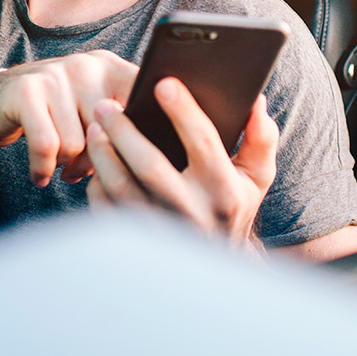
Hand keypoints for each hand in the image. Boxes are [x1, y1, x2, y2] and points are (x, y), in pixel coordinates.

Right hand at [0, 50, 135, 185]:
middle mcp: (86, 65)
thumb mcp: (88, 112)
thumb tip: (143, 159)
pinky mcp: (26, 91)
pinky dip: (42, 168)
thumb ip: (118, 126)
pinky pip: (47, 145)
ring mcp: (55, 74)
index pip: (143, 96)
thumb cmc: (52, 116)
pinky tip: (40, 175)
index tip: (136, 158)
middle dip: (96, 160)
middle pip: (109, 130)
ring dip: (66, 165)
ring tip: (59, 167)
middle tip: (80, 171)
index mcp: (110, 67)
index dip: (142, 133)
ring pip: (77, 143)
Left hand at [84, 77, 278, 247]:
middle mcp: (193, 212)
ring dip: (104, 154)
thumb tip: (256, 102)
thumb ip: (261, 139)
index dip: (183, 110)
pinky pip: (108, 210)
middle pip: (150, 165)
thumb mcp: (256, 178)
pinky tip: (96, 163)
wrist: (215, 272)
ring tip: (95, 128)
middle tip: (106, 104)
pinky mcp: (136, 244)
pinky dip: (97, 184)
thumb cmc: (233, 208)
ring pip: (122, 187)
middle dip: (124, 130)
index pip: (203, 141)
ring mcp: (161, 231)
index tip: (163, 83)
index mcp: (224, 191)